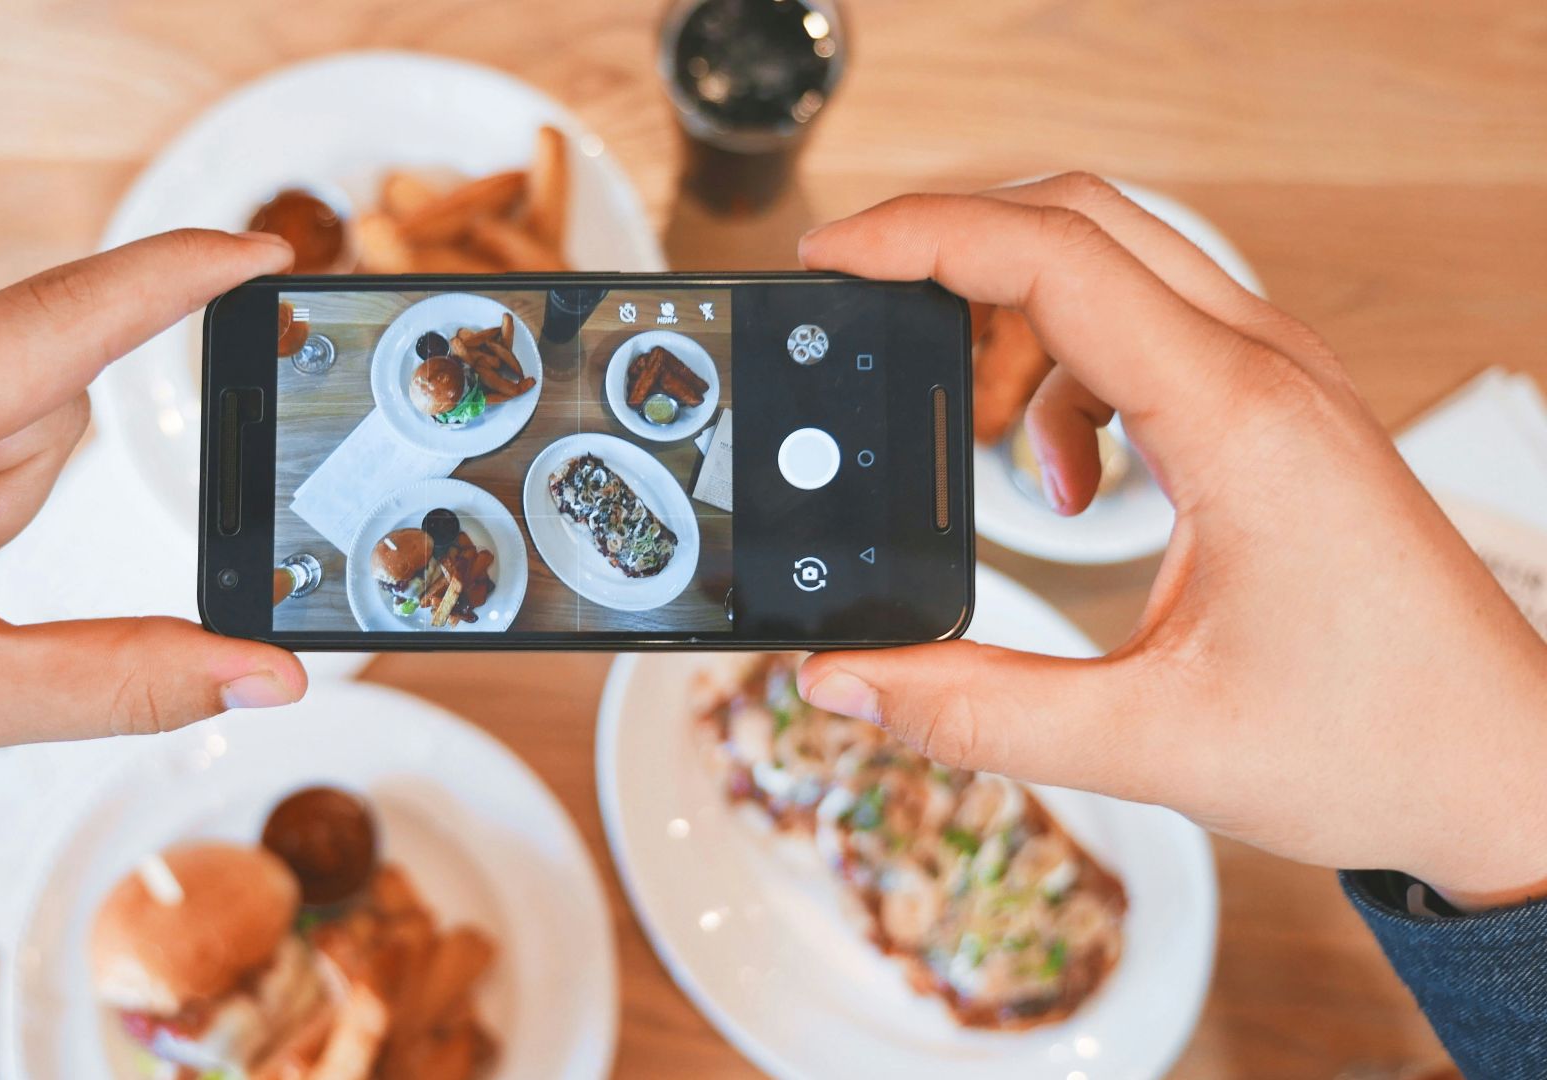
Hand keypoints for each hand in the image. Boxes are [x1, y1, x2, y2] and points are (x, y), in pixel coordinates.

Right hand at [796, 174, 1546, 907]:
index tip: (833, 257)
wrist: (1502, 768)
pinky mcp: (1277, 411)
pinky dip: (1068, 376)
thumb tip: (847, 678)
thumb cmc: (1378, 741)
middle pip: (1079, 220)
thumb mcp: (1149, 741)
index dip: (922, 237)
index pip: (1054, 258)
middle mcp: (1264, 371)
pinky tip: (1069, 481)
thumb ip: (977, 712)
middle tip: (867, 311)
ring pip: (1113, 266)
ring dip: (1013, 321)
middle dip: (953, 250)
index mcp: (1234, 420)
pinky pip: (1145, 330)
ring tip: (973, 435)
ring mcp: (1278, 381)